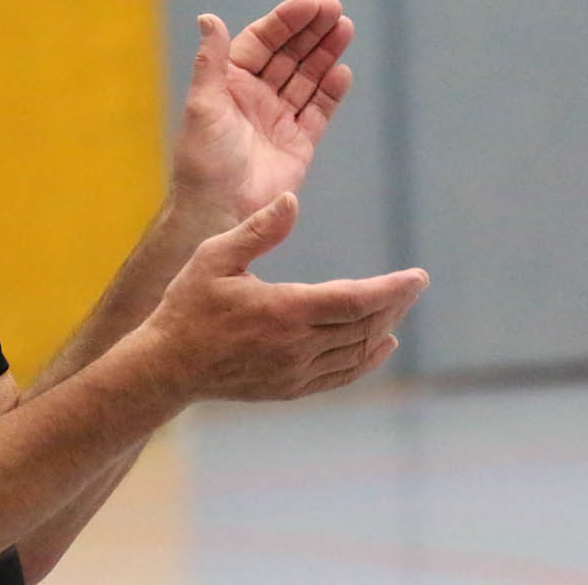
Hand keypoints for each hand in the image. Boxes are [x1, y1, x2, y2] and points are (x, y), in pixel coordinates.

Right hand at [144, 193, 427, 401]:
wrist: (168, 365)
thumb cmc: (187, 305)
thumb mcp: (214, 257)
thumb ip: (258, 230)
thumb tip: (291, 200)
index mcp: (283, 309)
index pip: (355, 300)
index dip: (392, 289)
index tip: (419, 277)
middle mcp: (296, 345)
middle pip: (364, 326)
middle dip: (394, 304)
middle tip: (412, 286)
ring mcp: (295, 371)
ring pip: (356, 351)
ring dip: (383, 328)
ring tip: (397, 307)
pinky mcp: (291, 387)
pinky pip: (341, 375)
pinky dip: (367, 360)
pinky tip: (381, 344)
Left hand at [171, 0, 353, 225]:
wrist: (219, 211)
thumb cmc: (203, 160)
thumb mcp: (202, 104)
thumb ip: (210, 61)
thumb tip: (207, 17)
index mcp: (230, 83)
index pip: (261, 42)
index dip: (284, 22)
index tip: (309, 4)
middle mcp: (256, 97)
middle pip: (289, 55)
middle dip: (311, 31)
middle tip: (335, 9)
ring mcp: (279, 119)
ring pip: (307, 78)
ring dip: (325, 54)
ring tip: (345, 28)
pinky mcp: (298, 144)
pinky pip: (318, 111)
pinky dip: (331, 91)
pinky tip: (343, 72)